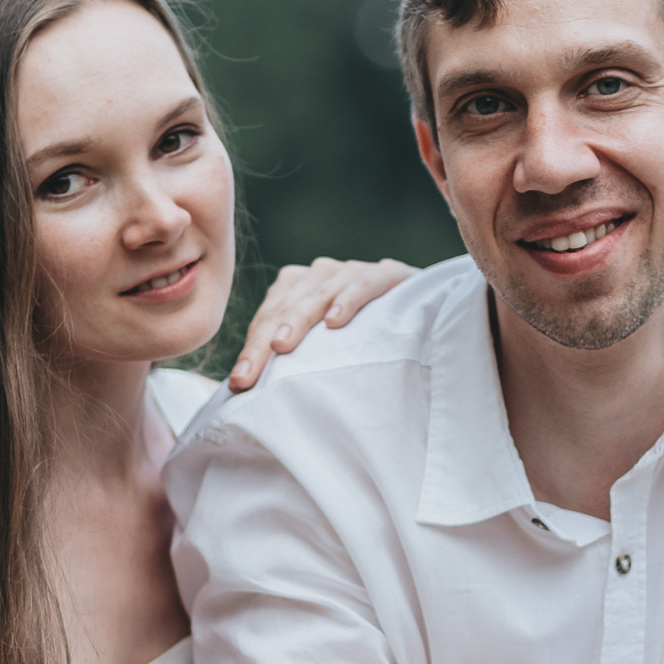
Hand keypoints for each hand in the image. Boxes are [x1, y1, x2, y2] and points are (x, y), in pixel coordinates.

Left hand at [229, 257, 414, 389]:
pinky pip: (363, 283)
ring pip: (318, 293)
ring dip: (298, 319)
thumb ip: (294, 354)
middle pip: (286, 306)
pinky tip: (336, 322)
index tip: (238, 385)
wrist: (426, 308)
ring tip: (281, 347)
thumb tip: (247, 392)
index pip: (269, 316)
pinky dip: (348, 300)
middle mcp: (322, 273)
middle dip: (264, 343)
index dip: (251, 348)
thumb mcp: (324, 344)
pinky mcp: (389, 273)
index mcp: (299, 285)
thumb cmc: (366, 335)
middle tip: (248, 377)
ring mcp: (353, 270)